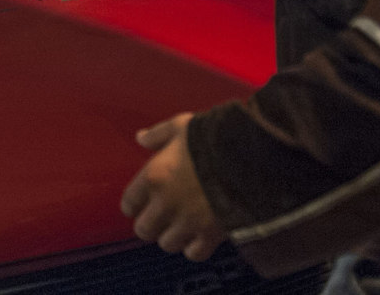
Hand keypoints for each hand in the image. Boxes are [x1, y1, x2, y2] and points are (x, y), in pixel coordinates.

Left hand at [120, 113, 225, 261]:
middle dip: (151, 225)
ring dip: (172, 237)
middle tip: (160, 219)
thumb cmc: (214, 138)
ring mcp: (187, 221)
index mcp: (154, 177)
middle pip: (144, 229)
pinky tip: (199, 237)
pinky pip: (194, 253)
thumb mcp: (181, 127)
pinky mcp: (210, 235)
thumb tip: (141, 138)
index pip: (129, 202)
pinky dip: (195, 248)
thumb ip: (158, 134)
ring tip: (181, 227)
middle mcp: (165, 203)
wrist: (250, 158)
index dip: (133, 206)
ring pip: (167, 243)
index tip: (139, 206)